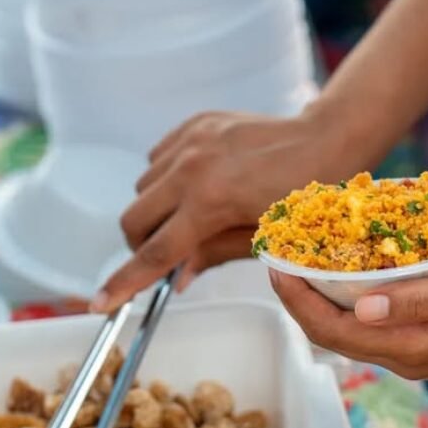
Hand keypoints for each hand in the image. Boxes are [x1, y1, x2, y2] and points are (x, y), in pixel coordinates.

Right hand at [93, 109, 354, 311]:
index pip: (156, 252)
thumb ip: (213, 255)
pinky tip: (197, 184)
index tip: (101, 303)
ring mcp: (192, 140)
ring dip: (156, 209)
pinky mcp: (196, 123)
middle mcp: (193, 167)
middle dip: (141, 243)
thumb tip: (175, 279)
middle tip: (167, 253)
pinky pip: (159, 157)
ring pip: (143, 187)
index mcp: (211, 202)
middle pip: (135, 219)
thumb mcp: (263, 239)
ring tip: (191, 215)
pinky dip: (167, 177)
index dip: (126, 282)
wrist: (326, 140)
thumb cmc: (304, 197)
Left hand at [269, 240, 427, 378]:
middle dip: (299, 297)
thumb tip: (362, 309)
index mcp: (415, 348)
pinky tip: (341, 267)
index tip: (274, 264)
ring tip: (300, 257)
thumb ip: (418, 299)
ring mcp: (416, 349)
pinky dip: (348, 295)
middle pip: (333, 333)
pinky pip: (372, 319)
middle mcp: (409, 356)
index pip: (334, 330)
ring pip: (350, 327)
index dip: (297, 301)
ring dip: (321, 296)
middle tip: (276, 255)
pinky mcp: (425, 335)